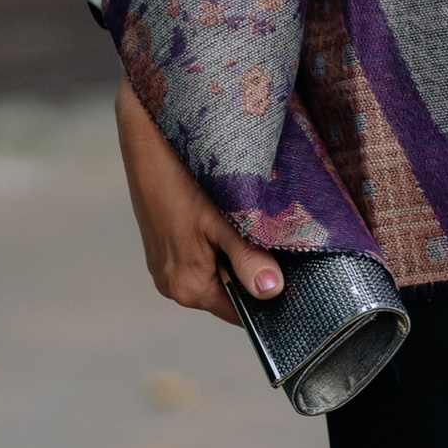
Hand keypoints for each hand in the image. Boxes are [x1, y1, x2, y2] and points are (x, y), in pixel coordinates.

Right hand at [114, 82, 283, 324]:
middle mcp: (172, 283)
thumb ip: (248, 259)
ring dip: (240, 253)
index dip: (270, 298)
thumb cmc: (184, 175)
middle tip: (281, 242)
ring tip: (254, 223)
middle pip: (231, 292)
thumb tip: (272, 292)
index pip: (241, 312)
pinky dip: (223, 241)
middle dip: (256, 271)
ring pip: (219, 271)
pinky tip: (232, 215)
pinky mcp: (166, 245)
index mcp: (187, 286)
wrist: (149, 136)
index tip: (298, 278)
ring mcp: (166, 264)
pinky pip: (205, 255)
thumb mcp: (224, 219)